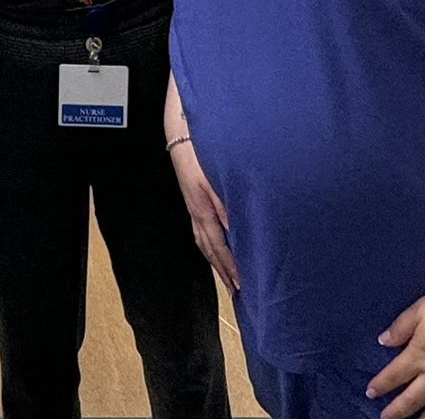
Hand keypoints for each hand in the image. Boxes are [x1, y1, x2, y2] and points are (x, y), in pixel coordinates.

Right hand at [168, 142, 239, 291]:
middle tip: (236, 291)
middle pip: (210, 250)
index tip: (242, 284)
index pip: (219, 247)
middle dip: (223, 271)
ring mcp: (194, 207)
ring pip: (205, 242)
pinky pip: (203, 231)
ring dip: (217, 261)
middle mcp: (197, 213)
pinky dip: (212, 245)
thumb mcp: (217, 180)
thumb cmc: (200, 153)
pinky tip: (219, 246)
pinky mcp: (194, 200)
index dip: (231, 267)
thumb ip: (228, 206)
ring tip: (228, 277)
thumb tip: (237, 233)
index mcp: (203, 211)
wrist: (181, 133)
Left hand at [367, 284, 424, 418]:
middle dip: (396, 410)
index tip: (371, 393)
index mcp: (418, 355)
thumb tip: (383, 341)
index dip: (381, 385)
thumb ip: (399, 329)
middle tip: (385, 418)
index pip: (394, 376)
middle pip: (411, 398)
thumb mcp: (417, 311)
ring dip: (422, 418)